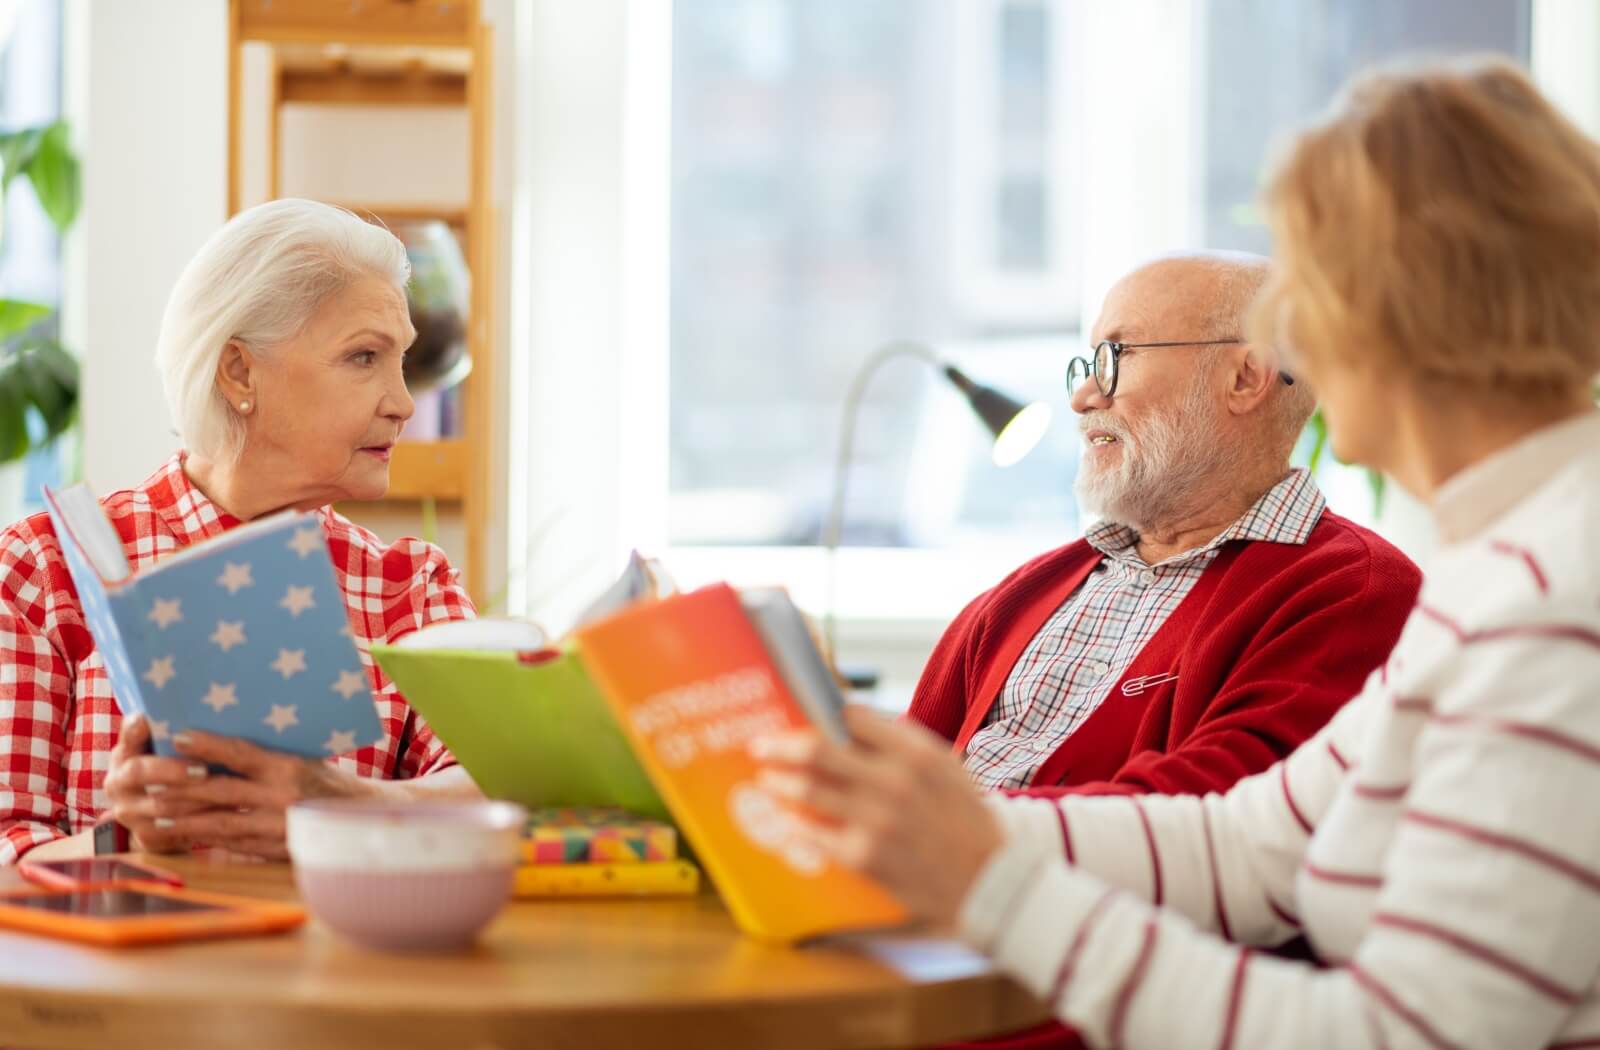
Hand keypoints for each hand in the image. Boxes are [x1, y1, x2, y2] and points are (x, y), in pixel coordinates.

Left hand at [104, 718, 361, 859]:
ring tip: (154, 815)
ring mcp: (277, 825)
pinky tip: (184, 834)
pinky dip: (205, 838)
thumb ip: (267, 757)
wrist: (360, 818)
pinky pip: (233, 843)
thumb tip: (219, 745)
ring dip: (184, 819)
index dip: (208, 745)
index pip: (241, 753)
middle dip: (180, 788)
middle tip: (147, 783)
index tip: (177, 736)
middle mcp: (282, 796)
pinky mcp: (274, 849)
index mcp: (290, 766)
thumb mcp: (304, 759)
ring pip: (220, 822)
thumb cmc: (328, 781)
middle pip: (221, 791)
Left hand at [751, 705, 1003, 924]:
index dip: (821, 714)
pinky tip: (786, 821)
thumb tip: (851, 719)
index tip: (800, 715)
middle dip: (781, 745)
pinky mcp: (865, 857)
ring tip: (768, 780)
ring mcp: (876, 821)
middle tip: (761, 746)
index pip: (851, 717)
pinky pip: (815, 834)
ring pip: (808, 791)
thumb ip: (901, 742)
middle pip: (817, 750)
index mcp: (915, 753)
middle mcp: (893, 782)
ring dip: (779, 782)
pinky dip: (796, 825)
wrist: (991, 880)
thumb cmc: (965, 818)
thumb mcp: (945, 767)